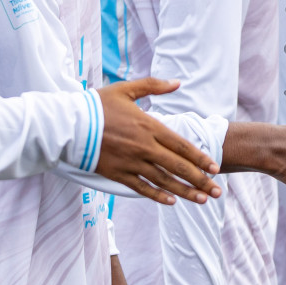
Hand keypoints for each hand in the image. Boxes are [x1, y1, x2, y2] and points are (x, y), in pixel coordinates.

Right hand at [96, 79, 220, 204]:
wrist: (69, 124)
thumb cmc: (98, 105)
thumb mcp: (126, 89)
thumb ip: (154, 86)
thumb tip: (178, 82)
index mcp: (149, 127)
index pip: (181, 146)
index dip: (200, 158)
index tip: (215, 168)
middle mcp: (143, 147)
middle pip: (177, 167)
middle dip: (200, 180)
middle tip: (217, 191)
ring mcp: (130, 162)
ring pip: (163, 181)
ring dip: (184, 191)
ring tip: (202, 200)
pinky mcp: (117, 174)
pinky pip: (141, 188)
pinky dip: (157, 196)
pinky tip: (171, 202)